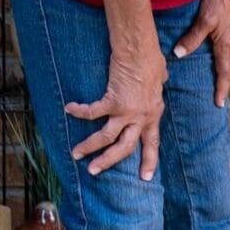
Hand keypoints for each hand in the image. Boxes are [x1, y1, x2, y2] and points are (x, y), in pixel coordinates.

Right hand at [67, 50, 166, 178]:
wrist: (141, 51)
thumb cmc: (151, 60)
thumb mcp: (160, 78)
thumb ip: (157, 86)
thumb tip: (159, 79)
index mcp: (153, 114)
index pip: (152, 142)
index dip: (149, 160)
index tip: (145, 177)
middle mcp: (141, 116)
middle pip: (125, 148)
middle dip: (108, 161)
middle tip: (93, 171)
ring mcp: (127, 111)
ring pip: (107, 137)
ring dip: (89, 146)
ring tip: (75, 154)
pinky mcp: (113, 101)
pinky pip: (92, 112)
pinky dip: (79, 111)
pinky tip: (69, 108)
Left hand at [174, 0, 229, 107]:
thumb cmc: (219, 1)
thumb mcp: (204, 20)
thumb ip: (192, 38)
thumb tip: (178, 55)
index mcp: (226, 44)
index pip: (226, 73)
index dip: (223, 89)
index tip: (219, 103)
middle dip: (228, 84)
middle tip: (221, 96)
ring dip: (229, 72)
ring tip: (221, 80)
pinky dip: (228, 59)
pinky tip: (221, 56)